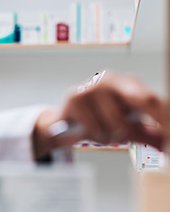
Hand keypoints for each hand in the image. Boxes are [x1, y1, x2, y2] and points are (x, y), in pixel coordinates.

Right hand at [33, 71, 165, 158]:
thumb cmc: (99, 120)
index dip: (162, 116)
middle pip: (142, 101)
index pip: (152, 98)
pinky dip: (94, 136)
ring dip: (110, 137)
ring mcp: (91, 86)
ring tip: (100, 131)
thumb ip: (148, 134)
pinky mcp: (74, 97)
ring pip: (117, 124)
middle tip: (127, 133)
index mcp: (128, 82)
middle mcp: (110, 79)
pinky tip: (86, 130)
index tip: (168, 133)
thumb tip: (166, 143)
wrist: (64, 123)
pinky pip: (95, 129)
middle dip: (140, 123)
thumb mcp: (127, 126)